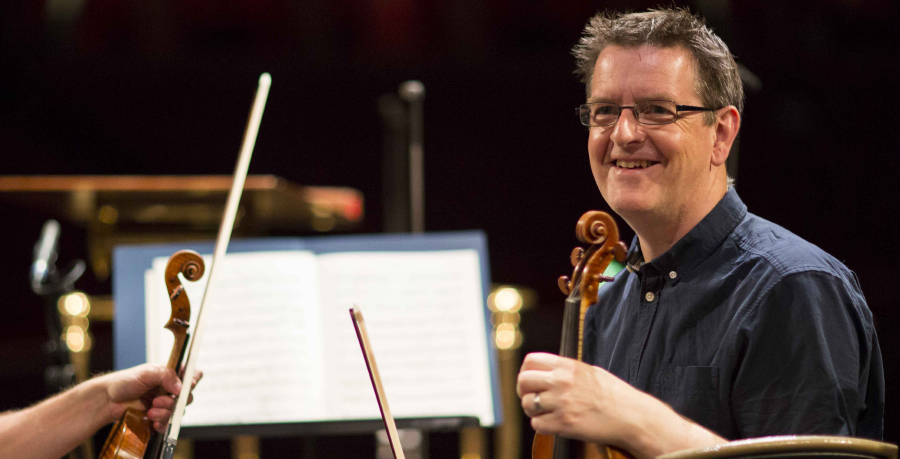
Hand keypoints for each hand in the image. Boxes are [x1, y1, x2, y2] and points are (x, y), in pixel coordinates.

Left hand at [98, 364, 202, 432]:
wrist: (108, 400)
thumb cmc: (124, 382)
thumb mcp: (146, 372)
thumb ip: (166, 375)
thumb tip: (181, 387)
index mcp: (170, 375)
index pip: (192, 375)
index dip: (193, 381)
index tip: (187, 385)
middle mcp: (170, 389)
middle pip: (187, 397)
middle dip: (174, 401)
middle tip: (157, 400)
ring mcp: (165, 404)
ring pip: (178, 412)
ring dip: (165, 412)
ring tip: (150, 411)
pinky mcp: (158, 417)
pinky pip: (168, 424)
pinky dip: (162, 424)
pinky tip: (152, 421)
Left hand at [516, 352, 638, 446]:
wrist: (631, 416)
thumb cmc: (613, 394)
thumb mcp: (589, 371)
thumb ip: (566, 370)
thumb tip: (546, 372)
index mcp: (567, 366)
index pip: (530, 361)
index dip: (526, 372)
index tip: (532, 382)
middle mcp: (561, 382)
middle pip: (523, 381)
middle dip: (524, 392)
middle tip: (533, 398)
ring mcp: (562, 403)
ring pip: (527, 404)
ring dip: (533, 410)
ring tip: (546, 412)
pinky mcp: (564, 424)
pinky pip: (537, 425)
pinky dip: (543, 426)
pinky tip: (554, 424)